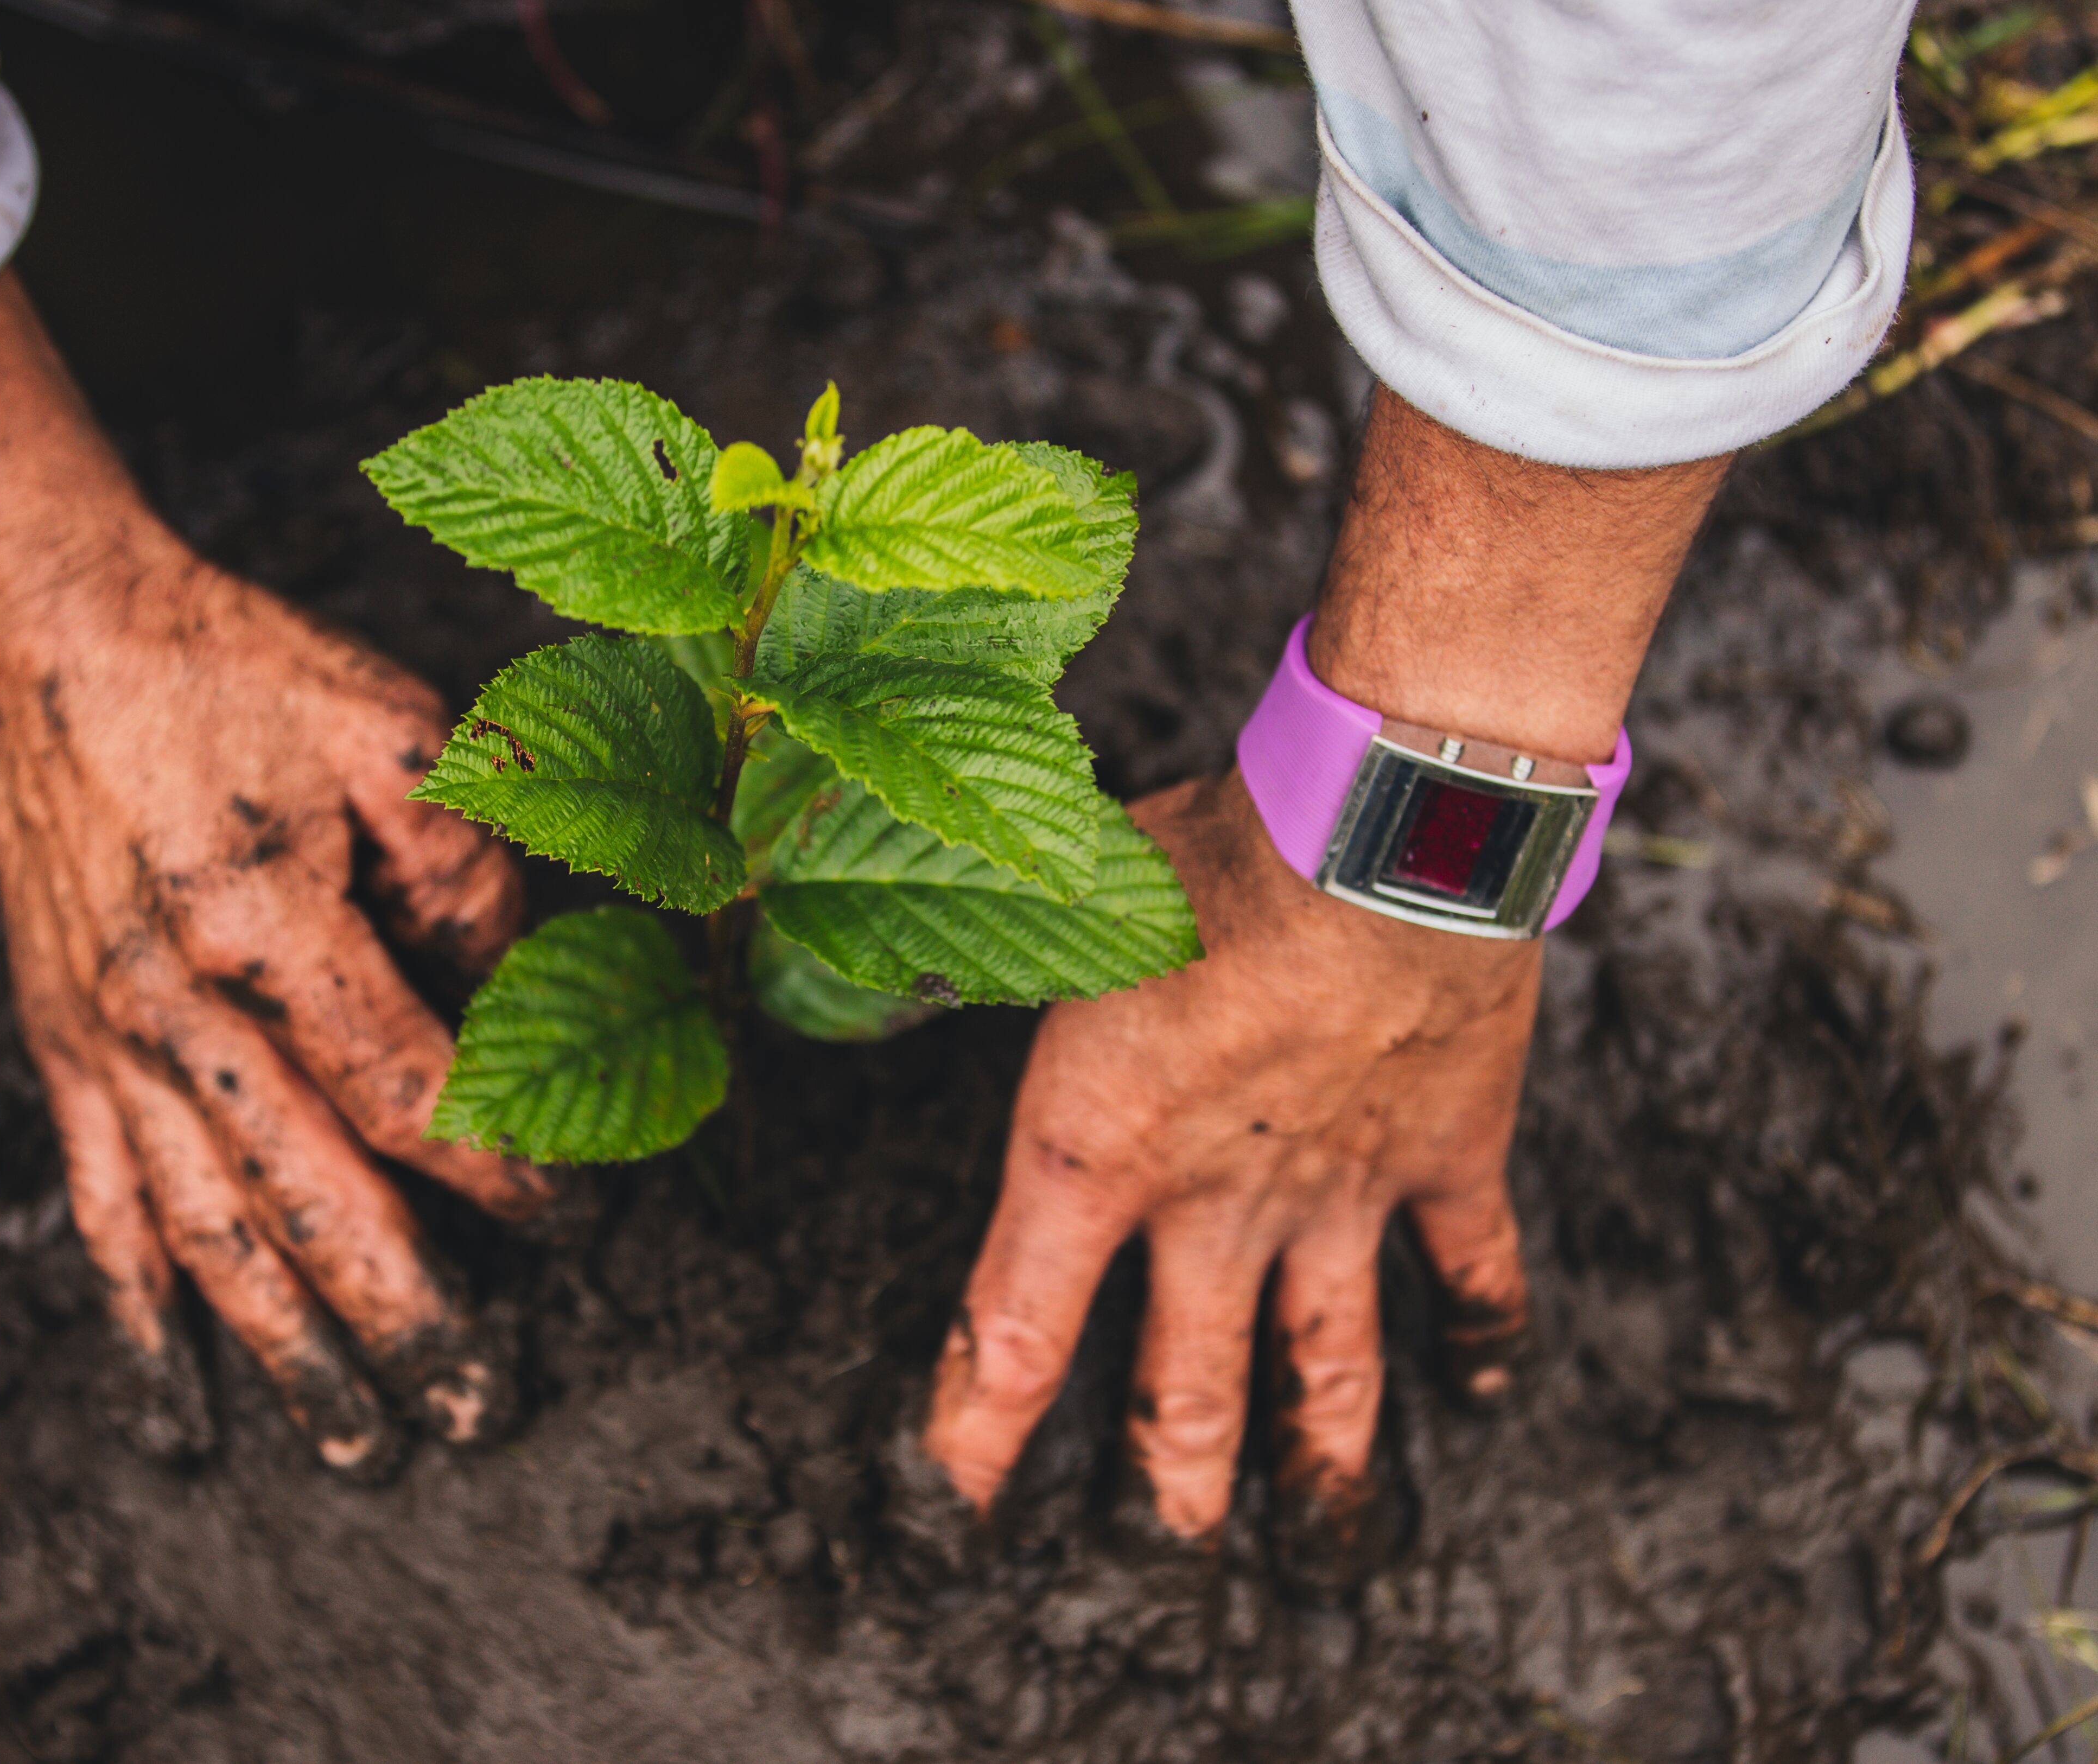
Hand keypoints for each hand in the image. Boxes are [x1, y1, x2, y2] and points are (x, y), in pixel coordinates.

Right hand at [0, 275, 550, 1472]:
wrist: (51, 639)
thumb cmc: (234, 674)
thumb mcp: (390, 733)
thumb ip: (469, 872)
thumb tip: (527, 997)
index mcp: (269, 924)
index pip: (410, 1095)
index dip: (499, 1175)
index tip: (569, 1231)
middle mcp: (176, 1008)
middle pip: (307, 1202)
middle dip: (399, 1321)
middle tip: (473, 1413)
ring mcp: (106, 1041)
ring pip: (204, 1238)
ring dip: (280, 1355)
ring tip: (351, 1446)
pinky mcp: (60, 1050)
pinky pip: (101, 1211)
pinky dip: (137, 1321)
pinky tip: (170, 1408)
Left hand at [919, 384, 1729, 1569]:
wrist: (1377, 835)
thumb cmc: (1203, 852)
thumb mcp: (1062, 911)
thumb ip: (995, 958)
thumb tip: (902, 946)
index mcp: (1095, 1153)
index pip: (1016, 1327)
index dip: (980, 1425)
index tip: (962, 1500)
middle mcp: (1215, 1205)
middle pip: (1184, 1387)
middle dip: (1168, 1477)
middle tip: (1164, 1549)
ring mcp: (1338, 1195)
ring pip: (1328, 1366)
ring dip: (1320, 1458)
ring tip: (1317, 1534)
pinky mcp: (1446, 1156)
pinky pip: (1472, 1271)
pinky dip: (1483, 1331)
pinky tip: (1482, 1383)